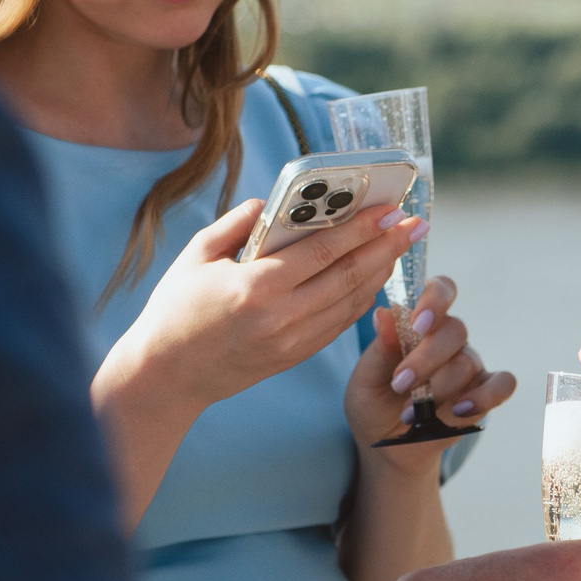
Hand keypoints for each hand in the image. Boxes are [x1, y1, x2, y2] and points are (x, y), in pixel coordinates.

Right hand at [100, 197, 419, 419]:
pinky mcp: (294, 356)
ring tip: (399, 247)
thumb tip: (270, 203)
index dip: (363, 228)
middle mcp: (281, 316)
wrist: (166, 376)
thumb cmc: (175, 310)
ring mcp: (291, 341)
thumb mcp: (196, 256)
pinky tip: (373, 279)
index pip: (324, 251)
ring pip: (351, 303)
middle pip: (349, 276)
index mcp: (256, 286)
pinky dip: (361, 300)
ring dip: (380, 273)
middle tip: (414, 223)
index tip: (391, 209)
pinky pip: (338, 324)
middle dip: (387, 247)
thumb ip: (235, 225)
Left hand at [345, 276, 519, 467]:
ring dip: (439, 388)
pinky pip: (502, 384)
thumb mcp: (366, 379)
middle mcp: (448, 340)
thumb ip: (380, 349)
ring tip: (411, 413)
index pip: (440, 290)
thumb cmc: (374, 403)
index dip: (435, 299)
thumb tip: (384, 314)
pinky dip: (484, 396)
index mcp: (420, 323)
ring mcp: (469, 366)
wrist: (386, 444)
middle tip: (400, 384)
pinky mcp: (484, 393)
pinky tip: (457, 410)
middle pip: (455, 330)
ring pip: (468, 362)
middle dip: (426, 359)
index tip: (417, 323)